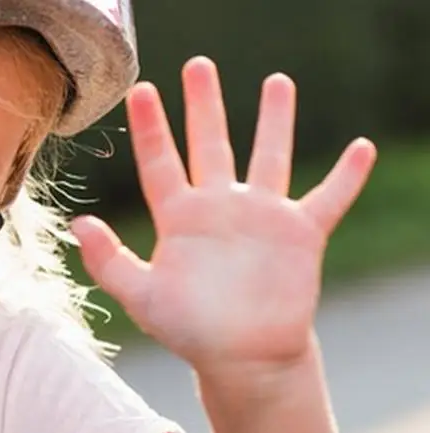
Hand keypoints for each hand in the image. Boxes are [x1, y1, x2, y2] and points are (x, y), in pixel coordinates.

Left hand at [71, 57, 376, 375]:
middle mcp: (220, 209)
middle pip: (212, 145)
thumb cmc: (191, 331)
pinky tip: (361, 148)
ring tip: (278, 81)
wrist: (242, 358)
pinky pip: (329, 197)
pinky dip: (347, 175)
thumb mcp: (142, 297)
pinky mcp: (300, 234)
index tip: (141, 90)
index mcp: (180, 219)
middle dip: (205, 106)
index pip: (160, 163)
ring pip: (269, 156)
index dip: (151, 128)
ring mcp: (261, 217)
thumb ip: (109, 262)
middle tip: (198, 66)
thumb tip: (78, 223)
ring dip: (275, 121)